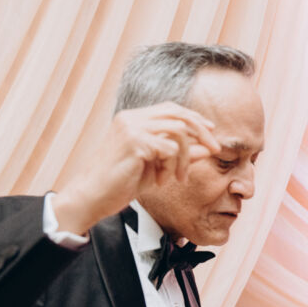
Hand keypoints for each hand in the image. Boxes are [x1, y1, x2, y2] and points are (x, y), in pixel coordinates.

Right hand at [52, 103, 219, 234]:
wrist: (92, 197)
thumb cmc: (120, 184)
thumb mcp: (156, 167)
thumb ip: (179, 154)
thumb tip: (206, 148)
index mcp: (133, 120)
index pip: (171, 109)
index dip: (194, 119)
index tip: (211, 133)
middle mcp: (131, 118)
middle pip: (178, 114)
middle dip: (202, 131)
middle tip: (215, 150)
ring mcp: (131, 127)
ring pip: (178, 131)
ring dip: (185, 157)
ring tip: (177, 178)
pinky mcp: (134, 142)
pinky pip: (170, 149)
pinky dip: (171, 168)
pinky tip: (159, 182)